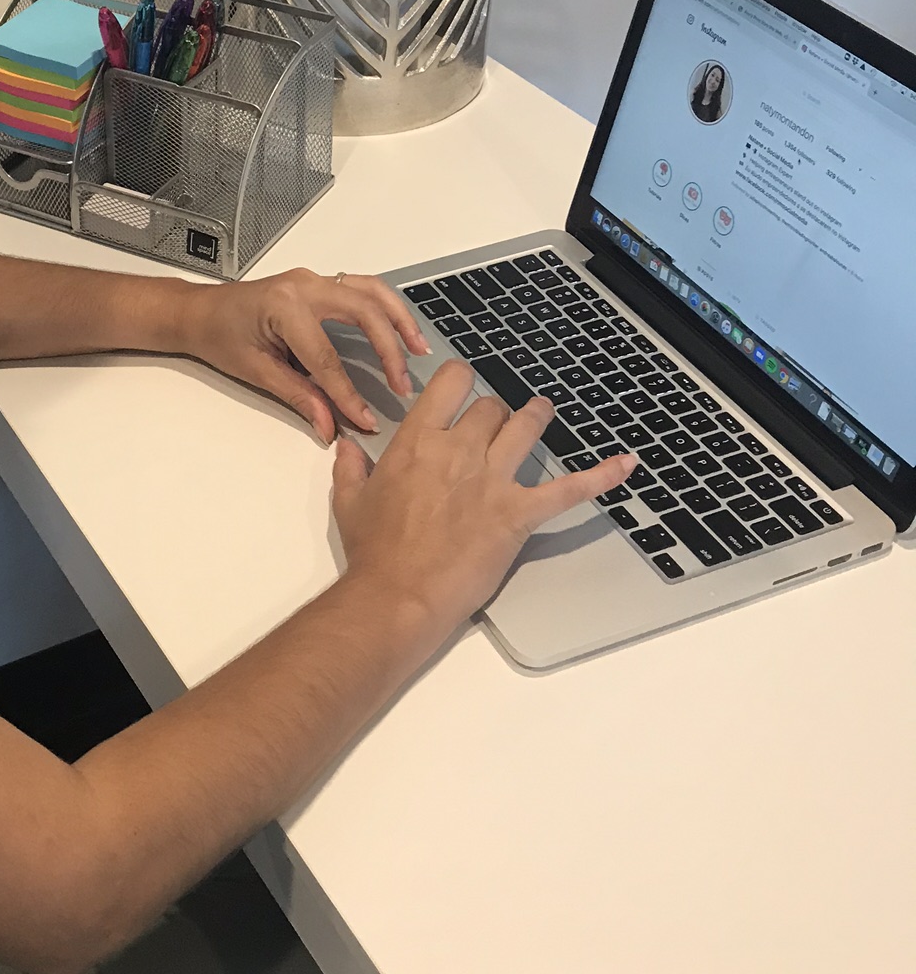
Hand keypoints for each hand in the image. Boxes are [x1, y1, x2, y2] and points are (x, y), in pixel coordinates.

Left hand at [174, 267, 428, 441]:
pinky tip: (400, 329)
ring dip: (399, 319)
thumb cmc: (219, 337)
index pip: (327, 358)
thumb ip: (299, 396)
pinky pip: (362, 287)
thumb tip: (330, 426)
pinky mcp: (318, 282)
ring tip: (418, 350)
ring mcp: (313, 278)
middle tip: (403, 386)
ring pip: (371, 290)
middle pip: (363, 313)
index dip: (349, 393)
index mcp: (284, 307)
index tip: (367, 420)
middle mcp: (304, 285)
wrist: (199, 312)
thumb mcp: (257, 372)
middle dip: (388, 351)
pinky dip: (386, 307)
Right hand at [331, 359, 635, 637]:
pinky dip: (601, 476)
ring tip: (543, 411)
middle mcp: (458, 450)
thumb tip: (348, 446)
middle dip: (494, 413)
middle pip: (491, 408)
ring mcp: (492, 480)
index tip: (464, 387)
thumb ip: (350, 467)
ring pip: (526, 427)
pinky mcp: (518, 513)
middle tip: (495, 425)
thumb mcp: (349, 502)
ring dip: (537, 416)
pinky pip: (568, 489)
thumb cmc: (373, 553)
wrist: (398, 593)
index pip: (452, 383)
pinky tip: (626, 464)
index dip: (462, 379)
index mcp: (417, 441)